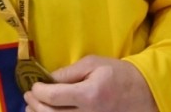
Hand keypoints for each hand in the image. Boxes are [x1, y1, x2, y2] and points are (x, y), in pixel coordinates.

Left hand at [24, 56, 155, 111]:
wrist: (142, 93)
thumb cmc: (117, 74)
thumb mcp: (94, 64)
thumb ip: (69, 72)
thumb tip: (48, 78)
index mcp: (89, 94)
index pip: (54, 96)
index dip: (38, 91)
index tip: (33, 85)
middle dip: (35, 105)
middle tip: (28, 96)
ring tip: (31, 108)